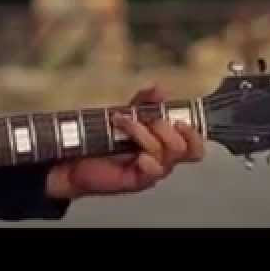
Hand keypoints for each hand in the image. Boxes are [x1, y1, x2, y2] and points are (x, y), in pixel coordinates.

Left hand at [45, 84, 203, 200]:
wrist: (75, 159)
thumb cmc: (102, 139)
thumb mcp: (125, 115)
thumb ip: (143, 103)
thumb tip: (160, 89)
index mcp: (164, 144)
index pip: (194, 145)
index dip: (194, 134)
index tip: (178, 120)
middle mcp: (162, 160)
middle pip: (185, 149)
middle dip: (165, 128)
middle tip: (142, 119)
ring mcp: (151, 172)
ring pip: (166, 155)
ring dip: (144, 134)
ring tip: (121, 123)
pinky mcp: (137, 181)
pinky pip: (154, 172)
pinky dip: (148, 160)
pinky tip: (137, 156)